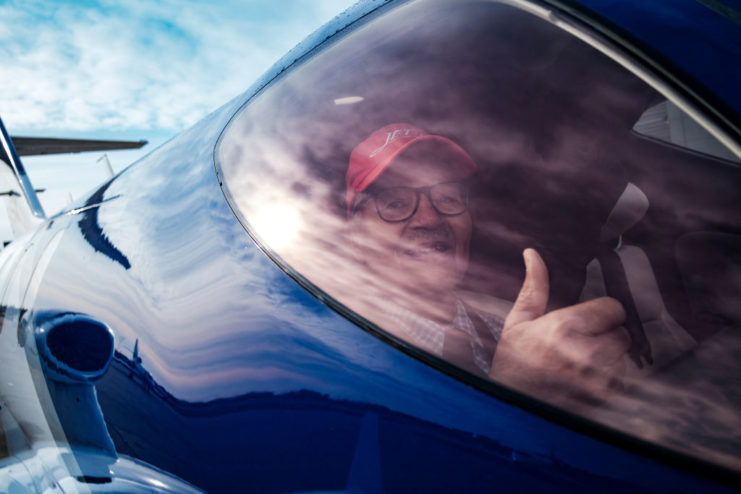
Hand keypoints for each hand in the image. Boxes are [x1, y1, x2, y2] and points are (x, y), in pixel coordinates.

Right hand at [490, 248, 629, 406]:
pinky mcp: (603, 401)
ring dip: (607, 360)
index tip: (584, 322)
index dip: (600, 313)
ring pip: (622, 359)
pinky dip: (606, 381)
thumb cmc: (512, 365)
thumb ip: (534, 288)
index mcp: (563, 328)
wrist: (509, 411)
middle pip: (621, 334)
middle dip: (603, 337)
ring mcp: (596, 381)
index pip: (613, 309)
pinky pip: (620, 381)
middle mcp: (584, 354)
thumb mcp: (517, 324)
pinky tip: (580, 383)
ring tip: (576, 366)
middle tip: (577, 346)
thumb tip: (533, 254)